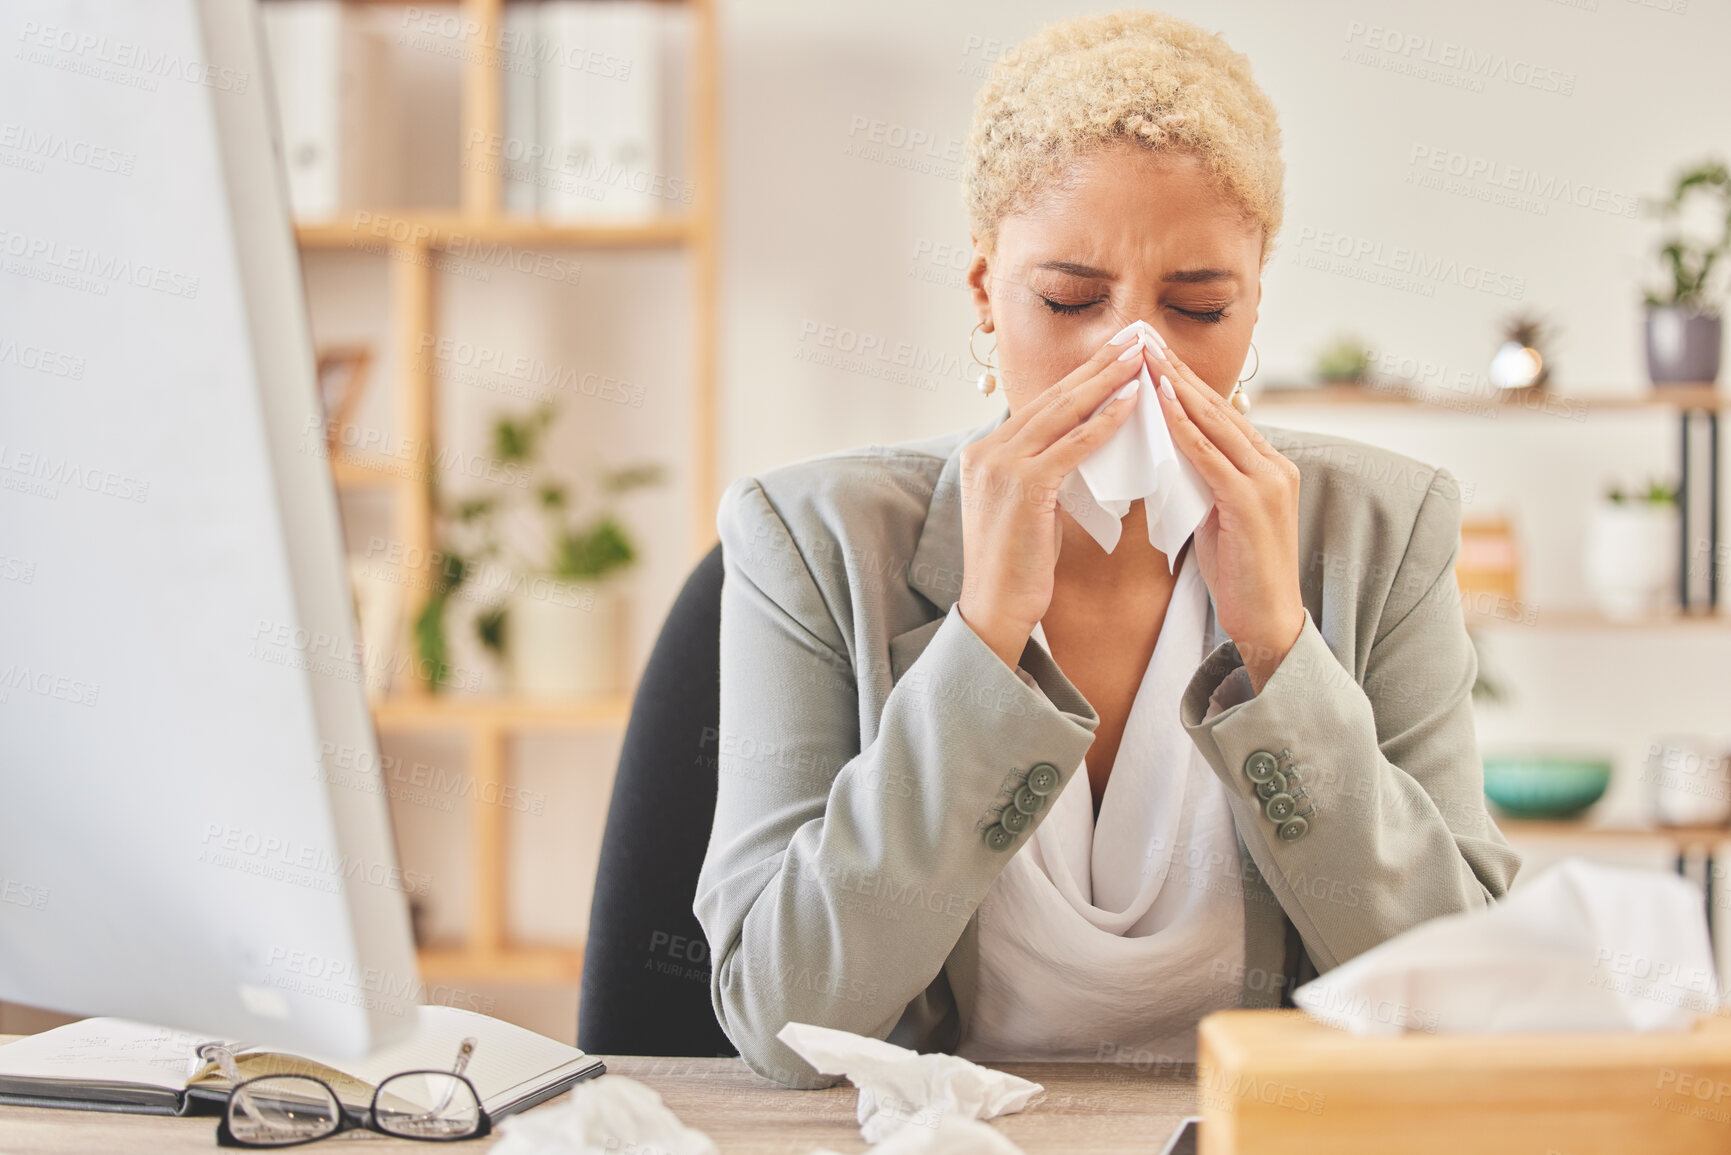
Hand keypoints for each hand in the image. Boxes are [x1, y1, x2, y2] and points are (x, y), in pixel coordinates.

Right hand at [956, 332, 1146, 668]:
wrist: (995, 609)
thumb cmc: (1018, 566)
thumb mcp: (1029, 507)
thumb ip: (1046, 471)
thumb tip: (1081, 445)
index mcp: (985, 453)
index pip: (1041, 406)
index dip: (1081, 377)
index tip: (1114, 354)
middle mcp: (987, 452)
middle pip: (1052, 399)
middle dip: (1097, 366)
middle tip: (1134, 338)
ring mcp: (1000, 468)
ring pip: (1062, 414)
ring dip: (1106, 382)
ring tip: (1140, 358)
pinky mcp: (1023, 488)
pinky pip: (1071, 446)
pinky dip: (1103, 423)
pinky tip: (1131, 404)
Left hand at [1147, 339, 1303, 692]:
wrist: (1268, 623)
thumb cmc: (1238, 574)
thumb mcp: (1217, 515)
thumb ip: (1202, 480)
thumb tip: (1168, 452)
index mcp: (1265, 465)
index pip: (1219, 413)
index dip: (1185, 380)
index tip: (1152, 353)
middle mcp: (1273, 464)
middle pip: (1218, 406)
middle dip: (1178, 370)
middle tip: (1144, 336)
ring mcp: (1267, 481)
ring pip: (1214, 422)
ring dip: (1177, 386)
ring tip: (1145, 355)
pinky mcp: (1253, 503)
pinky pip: (1210, 455)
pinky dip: (1183, 426)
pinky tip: (1159, 401)